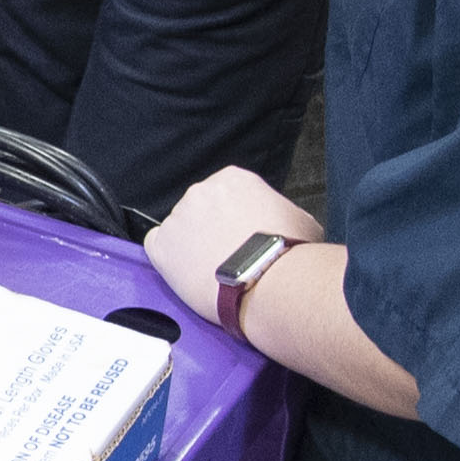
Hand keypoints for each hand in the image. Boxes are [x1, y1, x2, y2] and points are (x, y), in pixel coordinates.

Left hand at [143, 168, 323, 315]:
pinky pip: (158, 248)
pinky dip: (170, 260)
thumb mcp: (301, 219)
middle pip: (200, 209)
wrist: (269, 281)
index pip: (225, 194)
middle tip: (227, 255)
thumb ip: (281, 212)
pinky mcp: (161, 247)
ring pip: (180, 230)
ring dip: (192, 246)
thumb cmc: (289, 252)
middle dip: (212, 229)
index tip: (241, 235)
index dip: (234, 217)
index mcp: (233, 179)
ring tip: (214, 271)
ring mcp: (177, 217)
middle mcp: (200, 191)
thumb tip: (283, 222)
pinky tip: (190, 273)